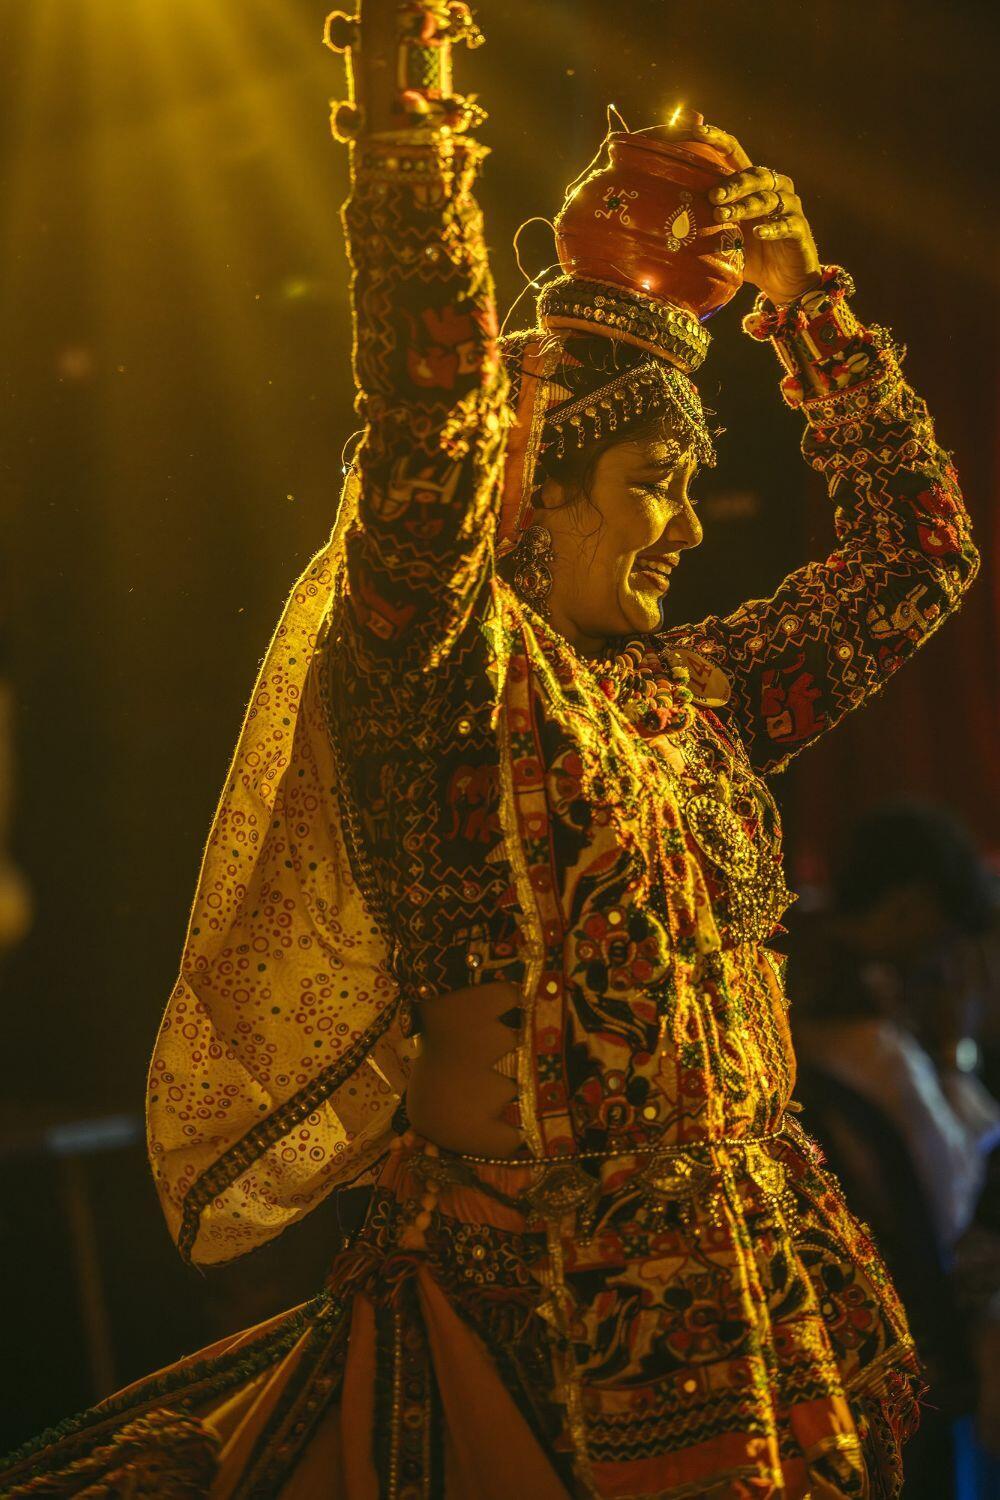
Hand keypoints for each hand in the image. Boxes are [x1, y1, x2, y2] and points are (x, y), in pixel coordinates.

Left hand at [668, 115, 821, 304]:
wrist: (785, 280)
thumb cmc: (749, 254)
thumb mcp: (723, 234)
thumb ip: (704, 218)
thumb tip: (665, 211)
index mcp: (751, 183)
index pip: (734, 151)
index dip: (716, 138)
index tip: (695, 132)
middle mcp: (773, 187)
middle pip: (753, 174)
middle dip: (732, 183)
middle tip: (712, 196)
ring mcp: (788, 206)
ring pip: (767, 197)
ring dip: (744, 206)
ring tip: (723, 215)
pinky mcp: (798, 229)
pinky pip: (785, 224)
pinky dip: (771, 228)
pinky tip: (756, 234)